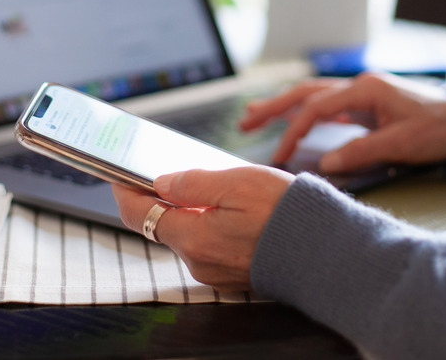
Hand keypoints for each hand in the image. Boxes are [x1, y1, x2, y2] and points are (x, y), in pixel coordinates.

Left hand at [112, 166, 294, 291]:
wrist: (326, 251)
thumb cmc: (286, 215)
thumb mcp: (237, 184)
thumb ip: (193, 184)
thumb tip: (161, 182)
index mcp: (193, 238)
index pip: (140, 216)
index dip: (125, 192)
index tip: (118, 175)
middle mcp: (198, 261)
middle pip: (163, 225)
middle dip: (162, 199)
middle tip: (168, 171)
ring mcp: (215, 271)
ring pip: (187, 235)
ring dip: (189, 212)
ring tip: (209, 187)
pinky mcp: (232, 274)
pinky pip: (208, 245)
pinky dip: (208, 226)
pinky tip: (228, 209)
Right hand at [240, 72, 445, 173]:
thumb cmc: (438, 129)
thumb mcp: (401, 143)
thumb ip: (361, 151)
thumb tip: (324, 164)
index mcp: (365, 90)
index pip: (316, 108)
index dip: (293, 131)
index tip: (278, 155)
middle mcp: (358, 86)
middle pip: (305, 92)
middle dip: (273, 107)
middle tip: (244, 122)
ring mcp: (360, 93)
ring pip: (312, 96)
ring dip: (283, 106)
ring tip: (254, 116)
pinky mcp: (364, 103)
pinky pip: (325, 105)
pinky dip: (303, 112)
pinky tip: (291, 121)